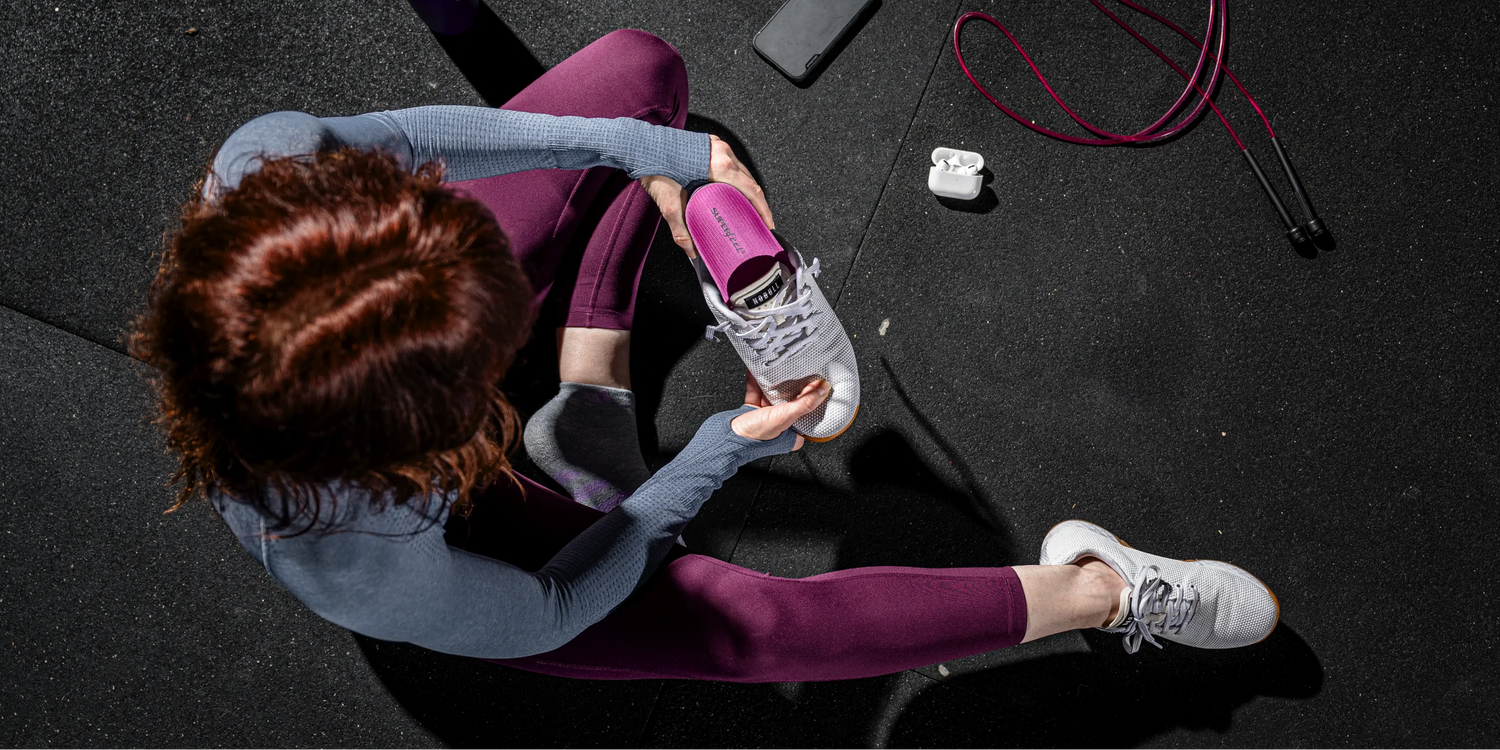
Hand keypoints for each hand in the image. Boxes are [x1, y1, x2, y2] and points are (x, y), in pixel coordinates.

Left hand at [639, 136, 774, 257]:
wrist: (638, 145)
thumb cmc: (653, 166)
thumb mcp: (669, 203)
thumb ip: (681, 230)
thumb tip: (691, 250)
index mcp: (720, 165)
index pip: (752, 190)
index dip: (763, 210)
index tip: (767, 224)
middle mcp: (722, 152)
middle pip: (749, 180)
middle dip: (754, 202)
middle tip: (755, 221)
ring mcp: (715, 145)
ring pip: (739, 170)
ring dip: (743, 189)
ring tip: (741, 209)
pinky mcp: (706, 144)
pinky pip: (728, 162)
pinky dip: (732, 178)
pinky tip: (726, 191)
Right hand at [730, 373, 830, 450]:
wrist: (725, 437)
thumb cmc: (754, 436)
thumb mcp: (785, 417)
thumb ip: (805, 403)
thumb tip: (823, 389)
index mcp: (794, 435)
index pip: (809, 412)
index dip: (813, 398)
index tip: (818, 382)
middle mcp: (781, 425)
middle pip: (792, 401)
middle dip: (794, 386)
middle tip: (800, 370)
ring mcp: (766, 416)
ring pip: (774, 393)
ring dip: (775, 380)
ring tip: (780, 367)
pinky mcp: (752, 409)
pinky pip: (757, 390)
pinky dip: (757, 380)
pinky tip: (758, 370)